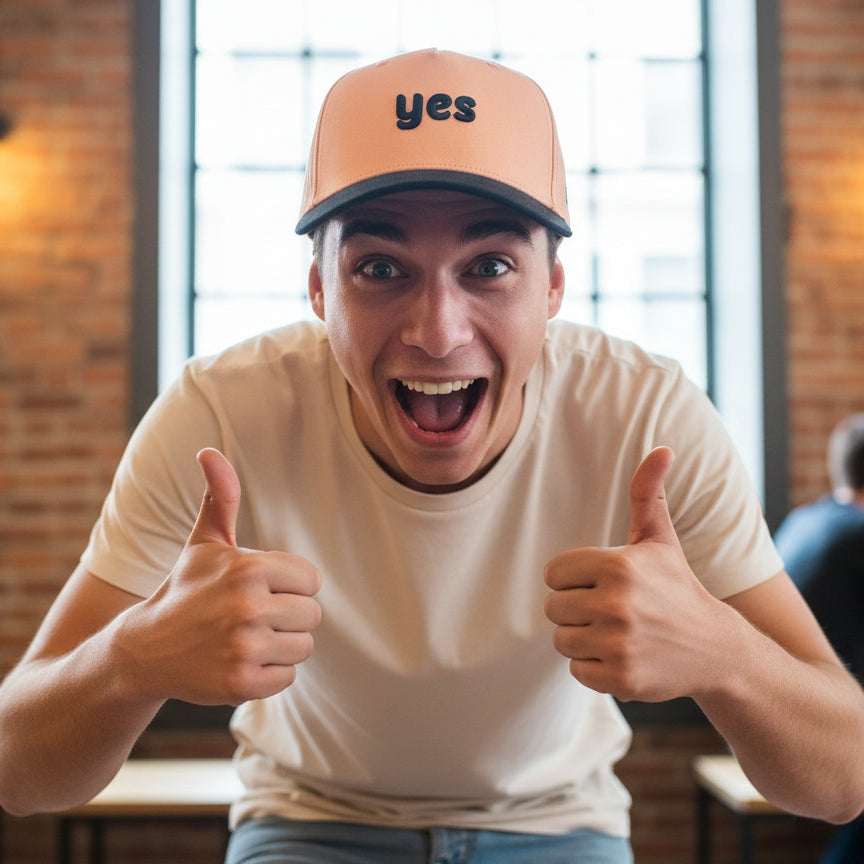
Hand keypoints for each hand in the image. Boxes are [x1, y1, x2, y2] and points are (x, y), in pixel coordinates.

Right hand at [119, 448, 321, 705]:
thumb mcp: (204, 542)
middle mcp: (248, 606)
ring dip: (280, 646)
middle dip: (287, 617)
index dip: (290, 586)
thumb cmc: (185, 588)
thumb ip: (220, 498)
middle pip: (312, 615)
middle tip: (250, 617)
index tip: (261, 589)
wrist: (145, 648)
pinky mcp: (241, 684)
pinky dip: (269, 674)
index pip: (311, 580)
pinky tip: (239, 662)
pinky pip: (287, 678)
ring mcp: (244, 647)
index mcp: (250, 568)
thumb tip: (209, 451)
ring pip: (303, 647)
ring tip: (244, 638)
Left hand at [544, 447, 723, 701]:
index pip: (553, 574)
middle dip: (577, 610)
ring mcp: (619, 643)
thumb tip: (662, 447)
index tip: (602, 584)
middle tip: (614, 612)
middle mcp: (618, 603)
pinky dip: (594, 668)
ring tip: (619, 634)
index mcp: (619, 565)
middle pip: (554, 608)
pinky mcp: (621, 678)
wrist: (718, 650)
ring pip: (562, 640)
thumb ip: (648, 494)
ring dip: (583, 640)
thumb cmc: (678, 588)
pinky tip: (624, 657)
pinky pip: (577, 670)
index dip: (573, 580)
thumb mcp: (660, 540)